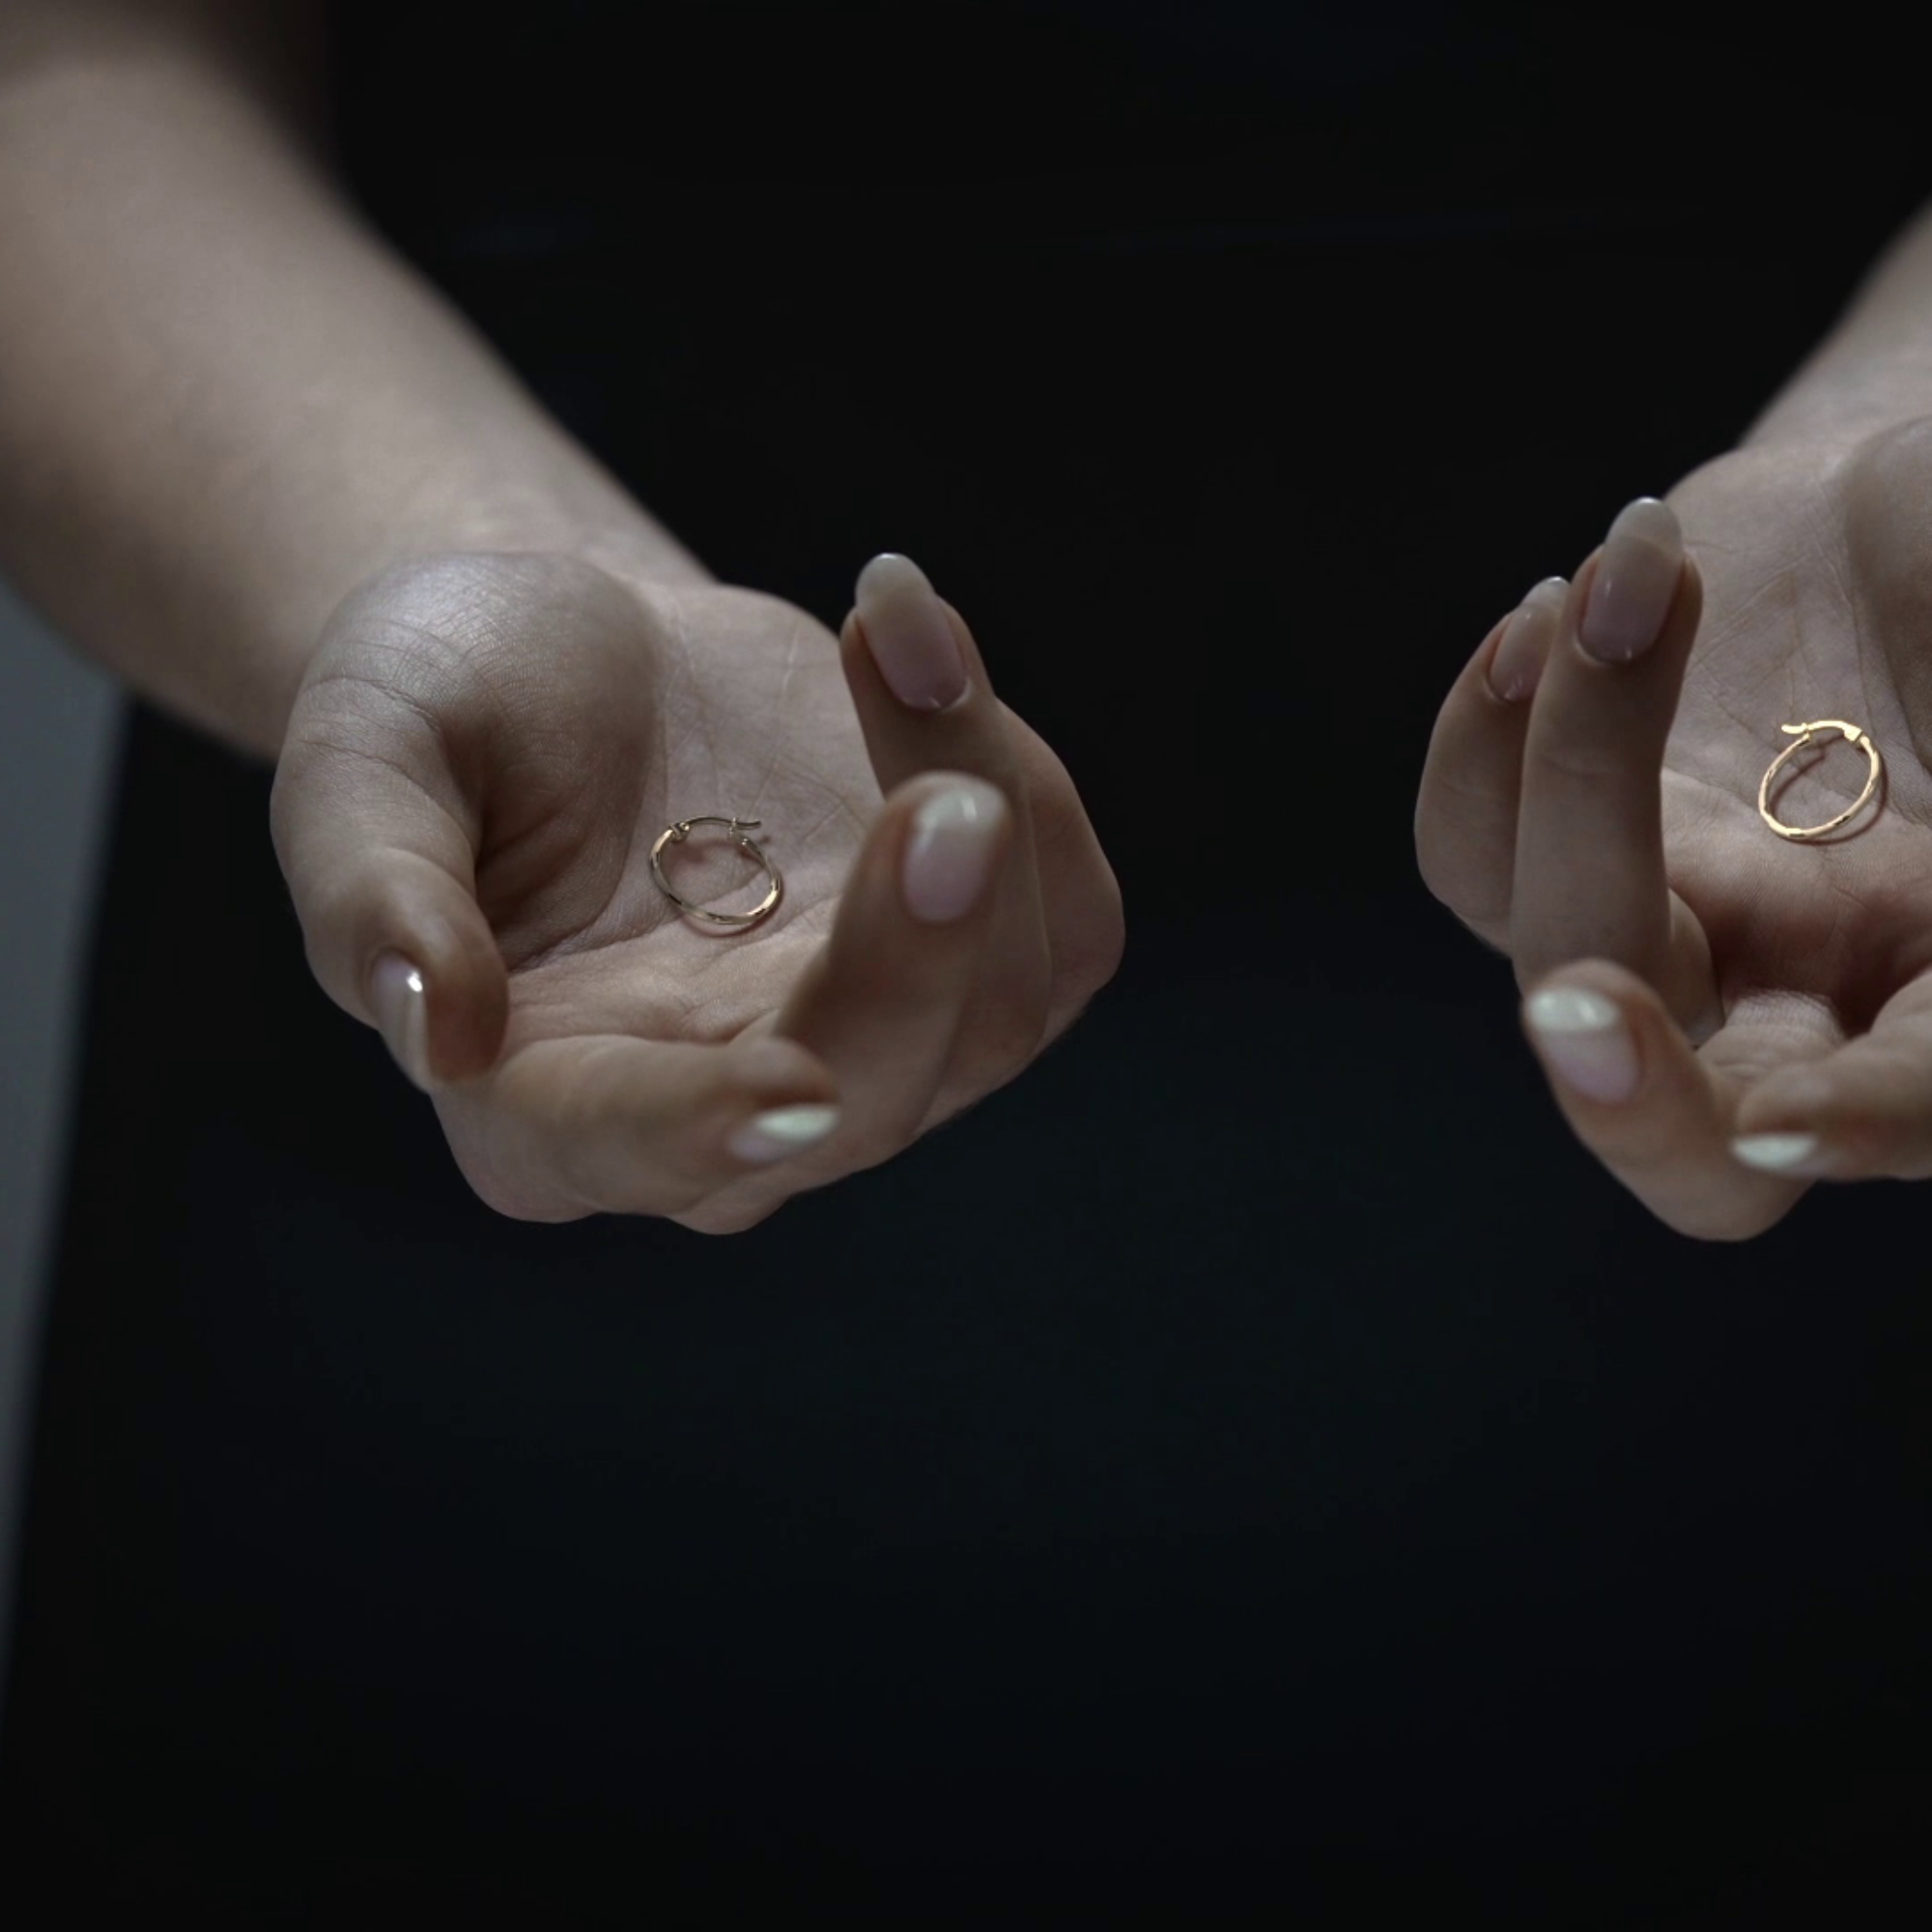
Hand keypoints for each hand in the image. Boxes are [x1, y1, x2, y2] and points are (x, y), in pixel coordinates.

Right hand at [271, 549, 1121, 1230]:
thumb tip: (434, 1027)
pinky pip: (1063, 925)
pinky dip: (1031, 779)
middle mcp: (722, 1112)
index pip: (631, 1150)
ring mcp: (866, 1048)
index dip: (706, 1128)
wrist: (583, 663)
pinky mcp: (966, 966)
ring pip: (996, 1008)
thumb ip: (372, 888)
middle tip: (946, 799)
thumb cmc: (450, 711)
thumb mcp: (361, 756)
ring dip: (978, 792)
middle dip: (917, 956)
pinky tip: (916, 648)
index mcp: (544, 1101)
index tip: (794, 1081)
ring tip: (883, 617)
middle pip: (866, 1100)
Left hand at [1416, 419, 1931, 1238]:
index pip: (1923, 1097)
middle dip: (1622, 1090)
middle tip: (1577, 1004)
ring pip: (1560, 941)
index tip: (1782, 1125)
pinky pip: (1470, 853)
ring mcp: (1672, 927)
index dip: (1862, 1126)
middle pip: (1691, 1127)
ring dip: (1570, 762)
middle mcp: (1808, 994)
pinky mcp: (1558, 849)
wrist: (1887, 513)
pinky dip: (1483, 734)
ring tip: (1631, 571)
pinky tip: (1547, 613)